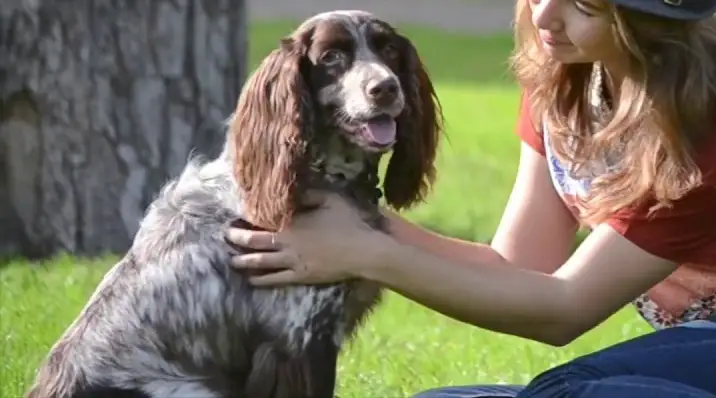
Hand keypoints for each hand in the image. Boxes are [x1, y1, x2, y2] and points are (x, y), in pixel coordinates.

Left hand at [225, 191, 391, 285]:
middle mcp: (287, 243)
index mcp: (292, 223)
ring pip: (260, 263)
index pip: (261, 221)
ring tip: (231, 261)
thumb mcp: (331, 199)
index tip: (234, 217)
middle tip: (225, 236)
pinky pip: (275, 280)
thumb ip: (309, 194)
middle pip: (255, 242)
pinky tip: (251, 280)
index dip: (245, 220)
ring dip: (243, 261)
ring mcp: (293, 262)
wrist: (363, 252)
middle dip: (237, 239)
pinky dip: (260, 279)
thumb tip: (292, 192)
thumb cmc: (349, 223)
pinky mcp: (301, 277)